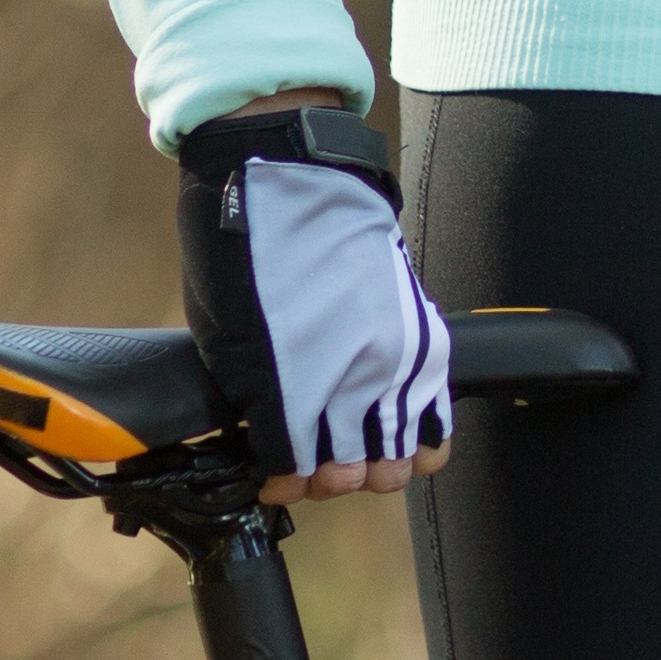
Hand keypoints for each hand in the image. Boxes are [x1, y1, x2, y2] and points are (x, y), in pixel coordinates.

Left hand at [174, 105, 454, 503]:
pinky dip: (419, 438)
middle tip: (308, 458)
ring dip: (372, 463)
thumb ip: (256, 400)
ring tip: (353, 445)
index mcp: (294, 383)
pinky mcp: (426, 339)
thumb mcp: (223, 338)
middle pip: (353, 475)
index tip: (273, 475)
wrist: (292, 177)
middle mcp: (353, 380)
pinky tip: (397, 430)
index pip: (297, 471)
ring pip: (400, 458)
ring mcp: (397, 361)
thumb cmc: (241, 251)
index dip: (282, 482)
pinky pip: (437, 417)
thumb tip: (273, 440)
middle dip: (325, 478)